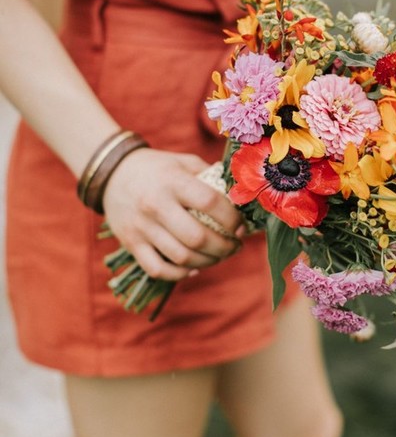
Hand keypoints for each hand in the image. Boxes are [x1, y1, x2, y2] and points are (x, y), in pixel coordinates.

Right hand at [101, 149, 243, 280]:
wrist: (112, 173)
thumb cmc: (157, 168)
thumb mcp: (184, 162)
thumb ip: (211, 176)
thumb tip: (240, 196)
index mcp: (173, 181)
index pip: (210, 203)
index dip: (232, 219)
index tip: (241, 227)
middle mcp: (156, 205)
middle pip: (197, 237)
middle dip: (224, 247)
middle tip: (236, 246)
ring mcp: (142, 227)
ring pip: (181, 258)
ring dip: (208, 262)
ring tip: (220, 256)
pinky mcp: (131, 244)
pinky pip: (158, 269)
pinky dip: (180, 274)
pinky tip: (194, 268)